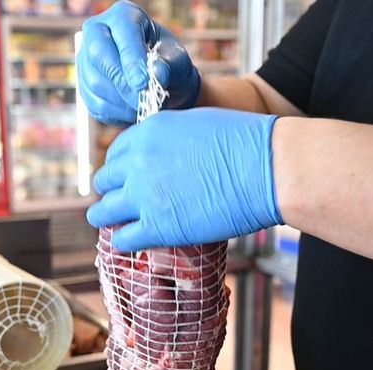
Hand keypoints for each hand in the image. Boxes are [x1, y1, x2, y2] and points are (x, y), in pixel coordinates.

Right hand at [78, 1, 200, 124]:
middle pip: (98, 55)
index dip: (131, 60)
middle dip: (121, 83)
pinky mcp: (84, 85)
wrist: (160, 82)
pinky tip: (133, 113)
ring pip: (94, 83)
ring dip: (120, 102)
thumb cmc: (169, 64)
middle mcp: (98, 32)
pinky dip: (115, 114)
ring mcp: (86, 59)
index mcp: (123, 16)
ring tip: (144, 107)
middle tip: (143, 101)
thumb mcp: (176, 60)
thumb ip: (168, 66)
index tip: (143, 84)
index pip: (122, 34)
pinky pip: (94, 104)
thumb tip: (157, 75)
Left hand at [87, 108, 281, 251]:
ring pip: (105, 211)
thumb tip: (169, 155)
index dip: (121, 168)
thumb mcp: (199, 124)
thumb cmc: (247, 144)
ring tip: (113, 224)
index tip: (126, 178)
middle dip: (112, 191)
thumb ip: (173, 139)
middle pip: (106, 181)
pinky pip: (124, 239)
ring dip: (108, 217)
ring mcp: (144, 195)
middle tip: (120, 202)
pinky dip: (125, 241)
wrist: (267, 169)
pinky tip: (131, 242)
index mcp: (148, 132)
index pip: (116, 153)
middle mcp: (137, 161)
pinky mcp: (157, 227)